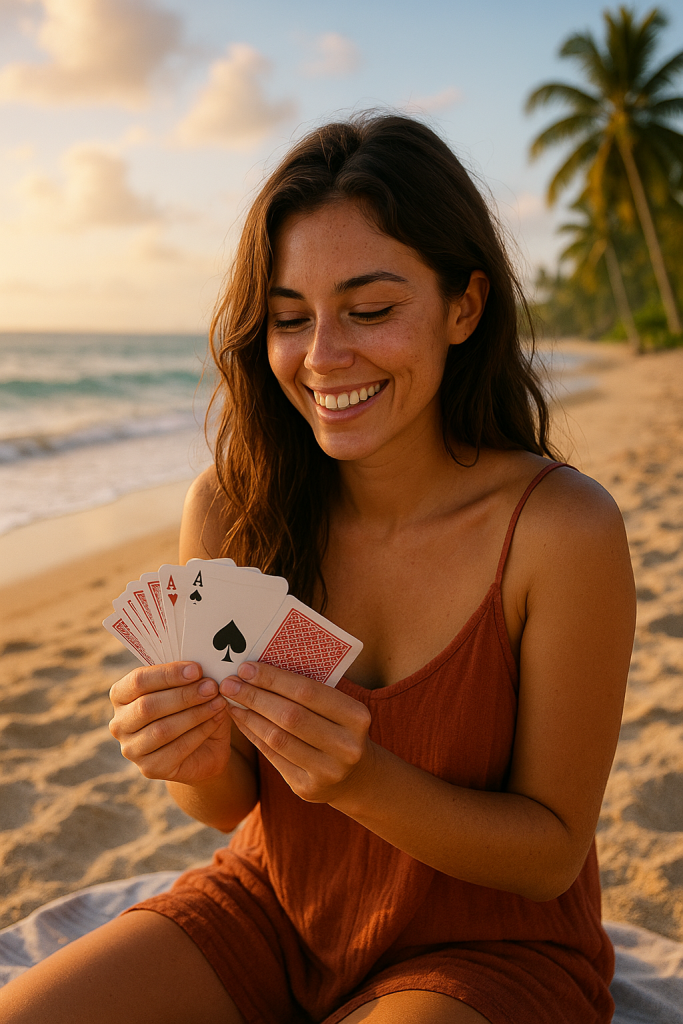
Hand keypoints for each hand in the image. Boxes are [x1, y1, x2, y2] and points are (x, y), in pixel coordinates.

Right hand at [109, 662, 230, 784]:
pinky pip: (176, 749)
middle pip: (148, 706)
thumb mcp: (189, 688)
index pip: (138, 681)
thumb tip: (205, 666)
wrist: (202, 748)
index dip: (167, 674)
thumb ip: (189, 678)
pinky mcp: (149, 768)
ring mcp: (132, 749)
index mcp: (121, 695)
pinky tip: (216, 719)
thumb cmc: (190, 708)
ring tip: (219, 702)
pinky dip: (200, 732)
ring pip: (162, 730)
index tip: (197, 669)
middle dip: (184, 695)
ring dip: (195, 714)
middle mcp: (119, 723)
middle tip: (212, 686)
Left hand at [220, 662, 373, 804]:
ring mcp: (328, 771)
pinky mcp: (307, 788)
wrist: (356, 775)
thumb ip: (308, 690)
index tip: (246, 668)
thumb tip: (258, 670)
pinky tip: (241, 719)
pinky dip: (253, 734)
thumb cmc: (339, 727)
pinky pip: (273, 756)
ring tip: (230, 700)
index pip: (308, 691)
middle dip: (255, 697)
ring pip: (277, 738)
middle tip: (229, 683)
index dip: (273, 679)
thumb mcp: (338, 707)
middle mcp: (346, 746)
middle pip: (290, 716)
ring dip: (249, 716)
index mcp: (357, 717)